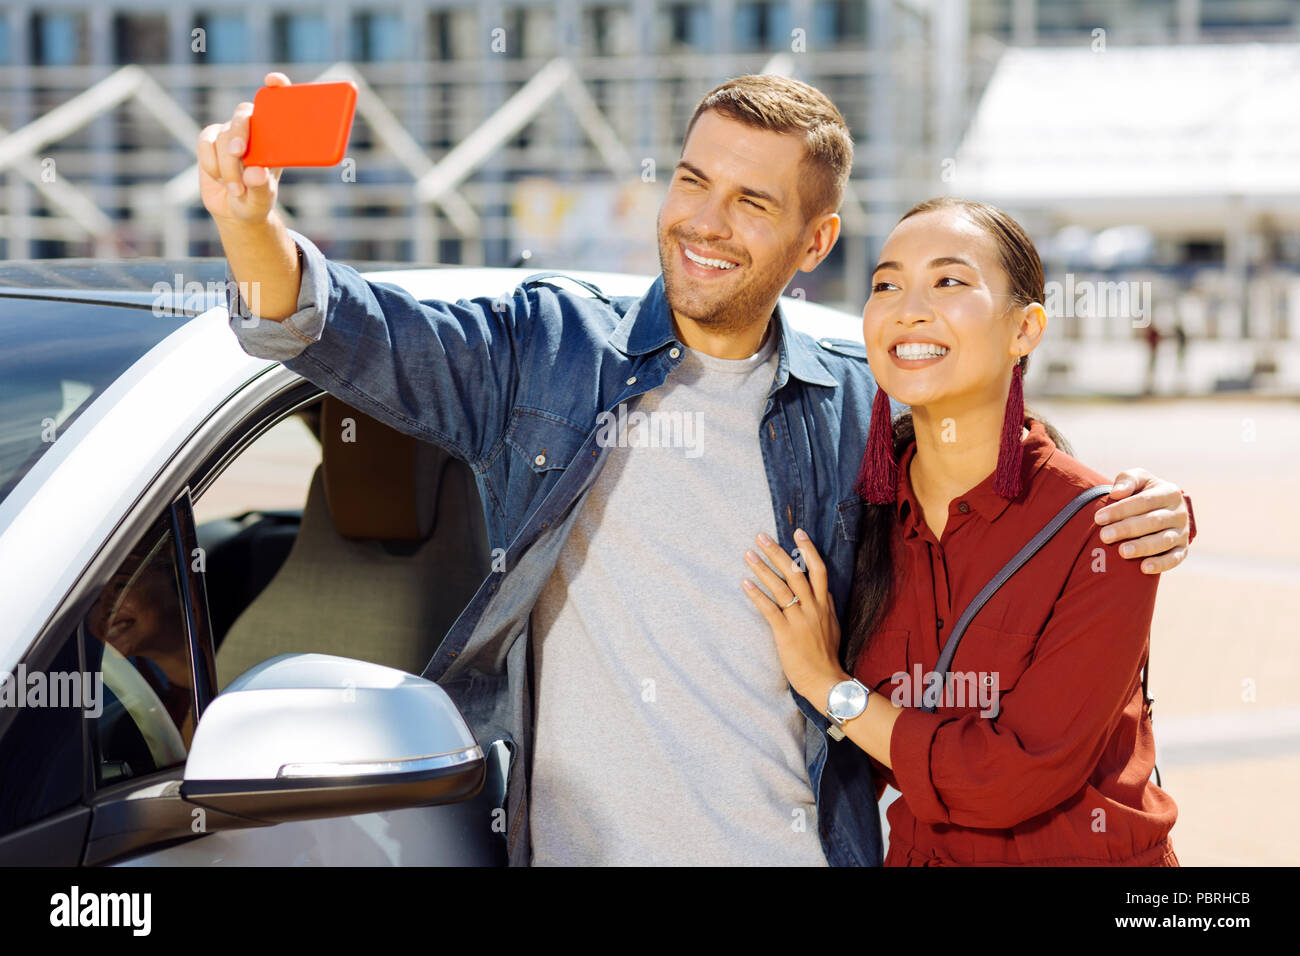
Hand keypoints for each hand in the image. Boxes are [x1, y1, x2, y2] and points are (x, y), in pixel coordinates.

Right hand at [197, 72, 289, 224]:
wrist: (234, 209)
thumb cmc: (256, 201)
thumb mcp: (262, 199)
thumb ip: (260, 187)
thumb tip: (255, 173)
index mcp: (275, 138)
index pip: (278, 105)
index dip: (278, 88)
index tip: (274, 81)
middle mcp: (253, 129)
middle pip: (243, 115)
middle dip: (239, 133)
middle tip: (239, 154)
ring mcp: (230, 132)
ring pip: (223, 137)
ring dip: (227, 166)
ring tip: (236, 190)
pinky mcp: (210, 139)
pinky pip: (205, 144)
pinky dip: (211, 164)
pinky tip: (221, 180)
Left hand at [741, 529, 847, 702]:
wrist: (825, 681)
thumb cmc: (826, 656)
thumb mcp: (832, 626)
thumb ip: (826, 607)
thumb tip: (823, 592)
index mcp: (825, 605)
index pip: (819, 570)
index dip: (808, 550)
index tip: (797, 533)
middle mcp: (814, 608)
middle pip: (796, 573)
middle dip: (778, 552)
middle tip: (761, 537)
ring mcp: (800, 620)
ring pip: (781, 587)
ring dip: (763, 569)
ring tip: (748, 554)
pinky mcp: (786, 633)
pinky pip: (769, 609)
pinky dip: (757, 595)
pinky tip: (745, 583)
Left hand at [1095, 468, 1190, 573]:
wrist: (1160, 510)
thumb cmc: (1142, 492)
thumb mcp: (1137, 480)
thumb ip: (1127, 480)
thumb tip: (1116, 493)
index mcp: (1170, 492)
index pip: (1144, 501)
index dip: (1121, 510)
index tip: (1098, 518)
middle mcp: (1179, 513)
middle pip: (1153, 521)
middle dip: (1127, 529)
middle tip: (1104, 536)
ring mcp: (1183, 532)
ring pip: (1163, 540)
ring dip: (1142, 547)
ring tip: (1122, 552)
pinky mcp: (1182, 549)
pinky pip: (1174, 558)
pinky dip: (1161, 564)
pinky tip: (1144, 568)